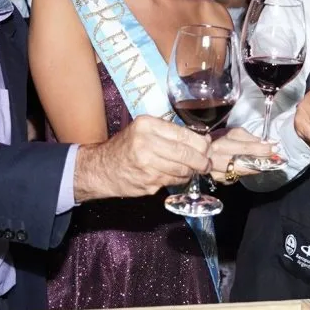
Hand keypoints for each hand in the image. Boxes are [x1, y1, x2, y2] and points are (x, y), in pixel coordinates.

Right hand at [73, 115, 210, 200]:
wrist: (100, 169)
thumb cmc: (126, 147)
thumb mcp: (143, 130)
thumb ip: (169, 132)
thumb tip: (202, 139)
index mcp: (146, 126)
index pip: (183, 134)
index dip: (201, 143)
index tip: (208, 146)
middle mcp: (145, 144)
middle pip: (185, 153)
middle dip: (202, 160)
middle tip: (208, 163)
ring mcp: (146, 166)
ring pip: (182, 169)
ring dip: (192, 171)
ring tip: (195, 169)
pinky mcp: (148, 183)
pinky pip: (173, 181)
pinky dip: (180, 179)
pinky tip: (179, 176)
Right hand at [209, 128, 277, 183]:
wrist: (201, 151)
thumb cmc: (217, 138)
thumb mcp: (232, 133)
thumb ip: (248, 137)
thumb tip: (265, 142)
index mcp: (219, 144)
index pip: (244, 148)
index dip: (261, 148)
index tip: (275, 147)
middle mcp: (216, 160)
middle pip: (244, 163)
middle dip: (261, 161)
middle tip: (276, 158)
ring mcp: (216, 172)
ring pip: (242, 172)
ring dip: (257, 168)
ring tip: (269, 163)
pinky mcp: (219, 179)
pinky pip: (237, 176)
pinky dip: (248, 172)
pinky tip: (255, 168)